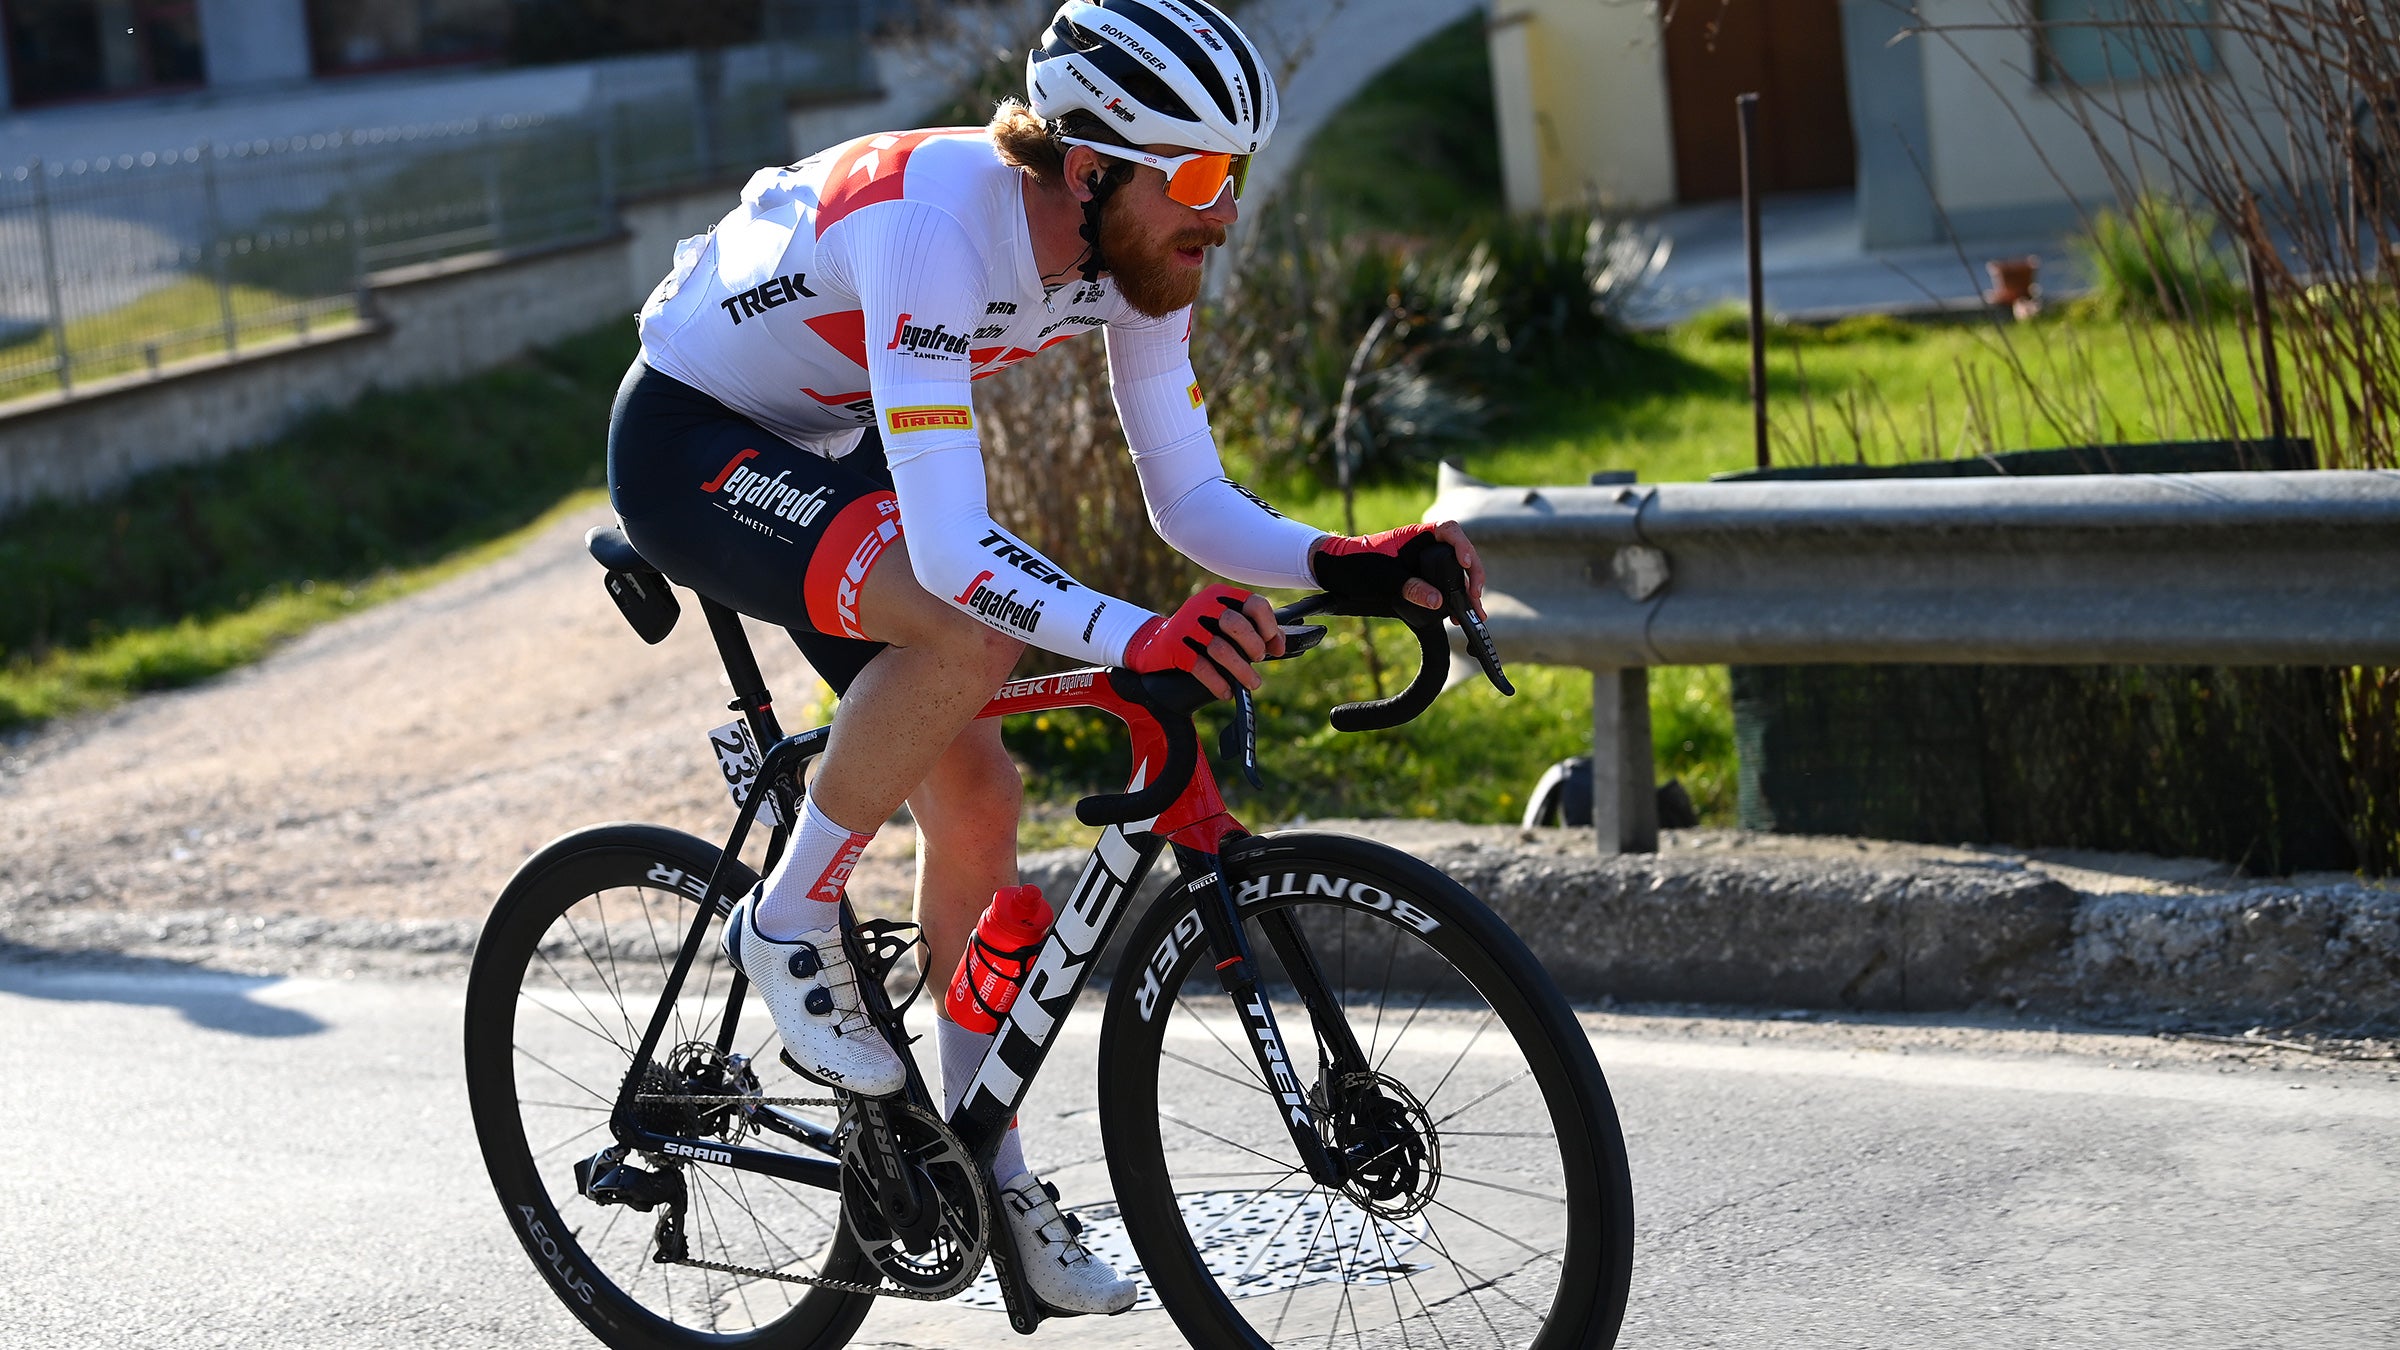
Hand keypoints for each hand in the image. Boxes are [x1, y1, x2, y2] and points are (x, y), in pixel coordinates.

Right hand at [1125, 585, 1285, 698]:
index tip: (1273, 646)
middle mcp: (1203, 606)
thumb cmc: (1197, 635)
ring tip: (1251, 683)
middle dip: (1253, 645)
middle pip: (1236, 623)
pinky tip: (1225, 692)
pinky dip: (1217, 682)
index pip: (1254, 603)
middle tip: (1258, 659)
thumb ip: (1251, 630)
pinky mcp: (1174, 647)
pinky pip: (1201, 666)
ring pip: (1220, 648)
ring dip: (1241, 670)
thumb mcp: (1221, 625)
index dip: (1269, 626)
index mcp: (1220, 596)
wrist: (1151, 643)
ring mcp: (1187, 626)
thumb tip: (1279, 645)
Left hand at [1310, 521, 1487, 619]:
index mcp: (1416, 535)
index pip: (1449, 530)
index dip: (1462, 545)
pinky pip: (1442, 587)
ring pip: (1454, 573)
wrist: (1334, 572)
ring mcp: (1424, 564)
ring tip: (1475, 613)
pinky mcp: (1420, 580)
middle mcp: (1424, 547)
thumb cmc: (1353, 565)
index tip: (1465, 563)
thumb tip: (1438, 601)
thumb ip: (1409, 587)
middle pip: (1460, 554)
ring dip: (1466, 591)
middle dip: (1471, 576)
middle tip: (1475, 597)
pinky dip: (1453, 600)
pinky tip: (1457, 615)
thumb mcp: (1381, 577)